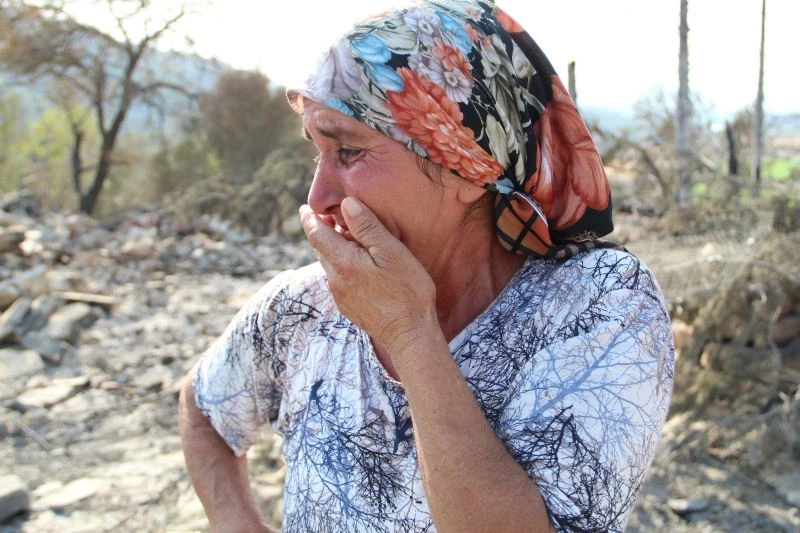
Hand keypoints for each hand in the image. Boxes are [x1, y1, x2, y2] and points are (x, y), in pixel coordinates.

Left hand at [299, 197, 436, 351]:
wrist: (409, 334)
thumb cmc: (407, 290)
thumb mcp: (391, 251)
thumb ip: (367, 227)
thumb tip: (346, 204)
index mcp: (342, 262)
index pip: (316, 234)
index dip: (310, 219)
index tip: (305, 208)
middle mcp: (335, 280)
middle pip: (320, 250)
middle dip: (321, 232)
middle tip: (327, 218)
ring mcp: (340, 296)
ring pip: (329, 265)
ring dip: (332, 249)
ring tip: (344, 238)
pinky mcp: (349, 307)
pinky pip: (338, 280)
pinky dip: (342, 266)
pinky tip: (357, 265)